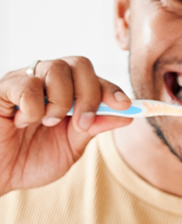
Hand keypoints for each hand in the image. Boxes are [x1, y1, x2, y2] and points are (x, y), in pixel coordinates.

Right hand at [0, 57, 131, 195]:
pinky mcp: (2, 89)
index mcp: (67, 92)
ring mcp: (24, 81)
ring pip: (55, 68)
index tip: (125, 106)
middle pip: (79, 63)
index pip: (95, 78)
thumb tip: (127, 114)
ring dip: (61, 101)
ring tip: (48, 123)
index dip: (112, 89)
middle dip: (90, 94)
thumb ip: (95, 128)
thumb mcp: (71, 147)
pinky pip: (26, 85)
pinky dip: (33, 108)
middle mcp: (47, 81)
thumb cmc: (31, 160)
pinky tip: (22, 122)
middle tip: (82, 123)